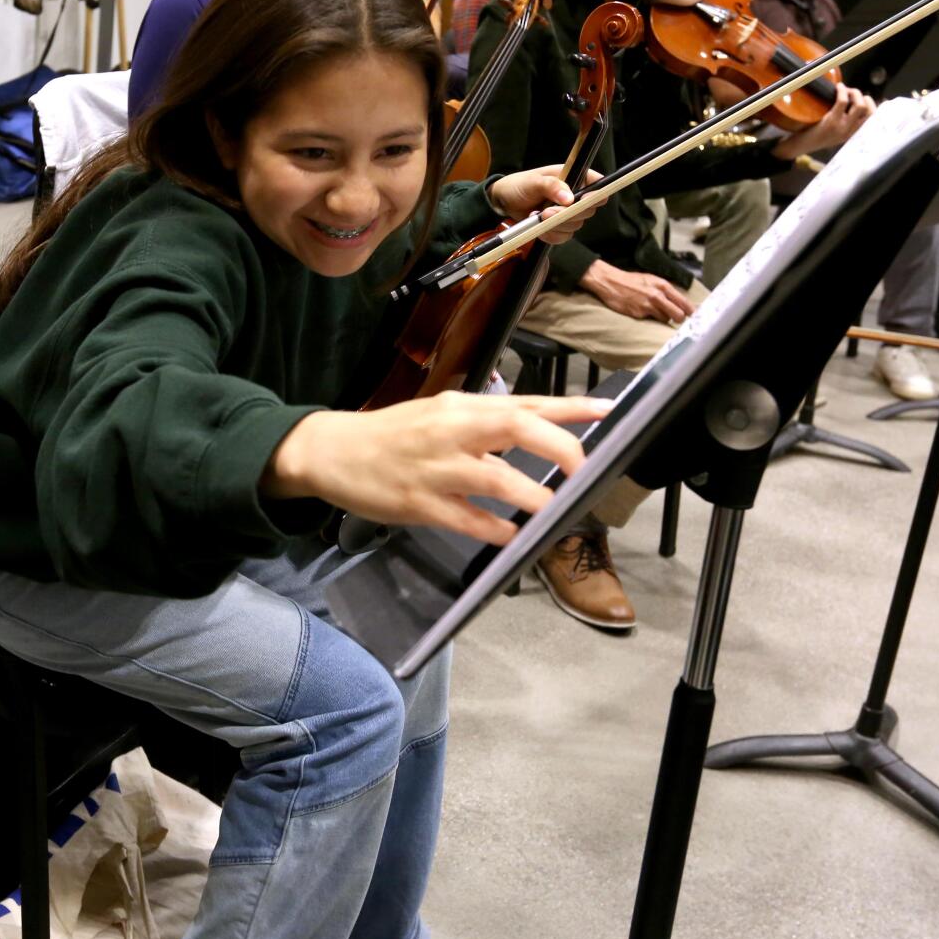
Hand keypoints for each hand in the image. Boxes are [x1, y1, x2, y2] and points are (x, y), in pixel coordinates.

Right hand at [263, 392, 613, 544]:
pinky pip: (465, 518)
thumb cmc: (392, 435)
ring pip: (494, 476)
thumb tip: (535, 437)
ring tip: (553, 509)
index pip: (525, 402)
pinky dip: (494, 527)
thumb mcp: (438, 417)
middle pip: (515, 427)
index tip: (607, 410)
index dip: (569, 406)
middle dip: (558, 445)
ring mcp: (434, 468)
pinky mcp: (417, 502)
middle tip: (582, 467)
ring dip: (531, 494)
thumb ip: (484, 427)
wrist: (332, 451)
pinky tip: (512, 535)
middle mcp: (451, 431)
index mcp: (460, 408)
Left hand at [487, 164, 600, 239]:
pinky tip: (539, 227)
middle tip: (547, 212)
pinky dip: (551, 235)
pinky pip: (564, 236)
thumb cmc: (519, 185)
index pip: (598, 185)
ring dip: (557, 225)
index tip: (582, 201)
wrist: (505, 202)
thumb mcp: (533, 181)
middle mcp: (575, 195)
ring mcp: (568, 213)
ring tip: (538, 216)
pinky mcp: (560, 227)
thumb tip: (570, 198)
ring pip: (576, 225)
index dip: (596, 195)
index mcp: (575, 178)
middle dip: (569, 214)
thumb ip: (551, 186)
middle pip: (589, 210)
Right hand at [578, 260, 695, 322]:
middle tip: (676, 319)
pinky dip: (649, 318)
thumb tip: (679, 303)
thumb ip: (665, 291)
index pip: (684, 302)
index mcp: (663, 286)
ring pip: (665, 319)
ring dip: (663, 318)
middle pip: (678, 315)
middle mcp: (657, 295)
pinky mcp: (639, 314)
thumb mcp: (652, 280)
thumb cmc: (631, 281)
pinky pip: (651, 320)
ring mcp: (648, 305)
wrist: (610, 282)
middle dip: (679, 319)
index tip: (695, 317)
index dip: (691, 312)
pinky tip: (642, 310)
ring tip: (653, 311)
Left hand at [773, 82, 874, 159]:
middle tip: (850, 92)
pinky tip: (838, 87)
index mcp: (853, 135)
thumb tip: (853, 99)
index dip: (872, 105)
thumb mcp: (835, 132)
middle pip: (870, 111)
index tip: (863, 98)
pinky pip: (842, 102)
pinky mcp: (831, 123)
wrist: (798, 146)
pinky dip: (842, 91)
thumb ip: (845, 120)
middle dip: (862, 96)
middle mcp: (851, 133)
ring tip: (845, 89)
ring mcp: (842, 128)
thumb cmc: (814, 135)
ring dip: (855, 93)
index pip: (873, 120)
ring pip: (860, 106)